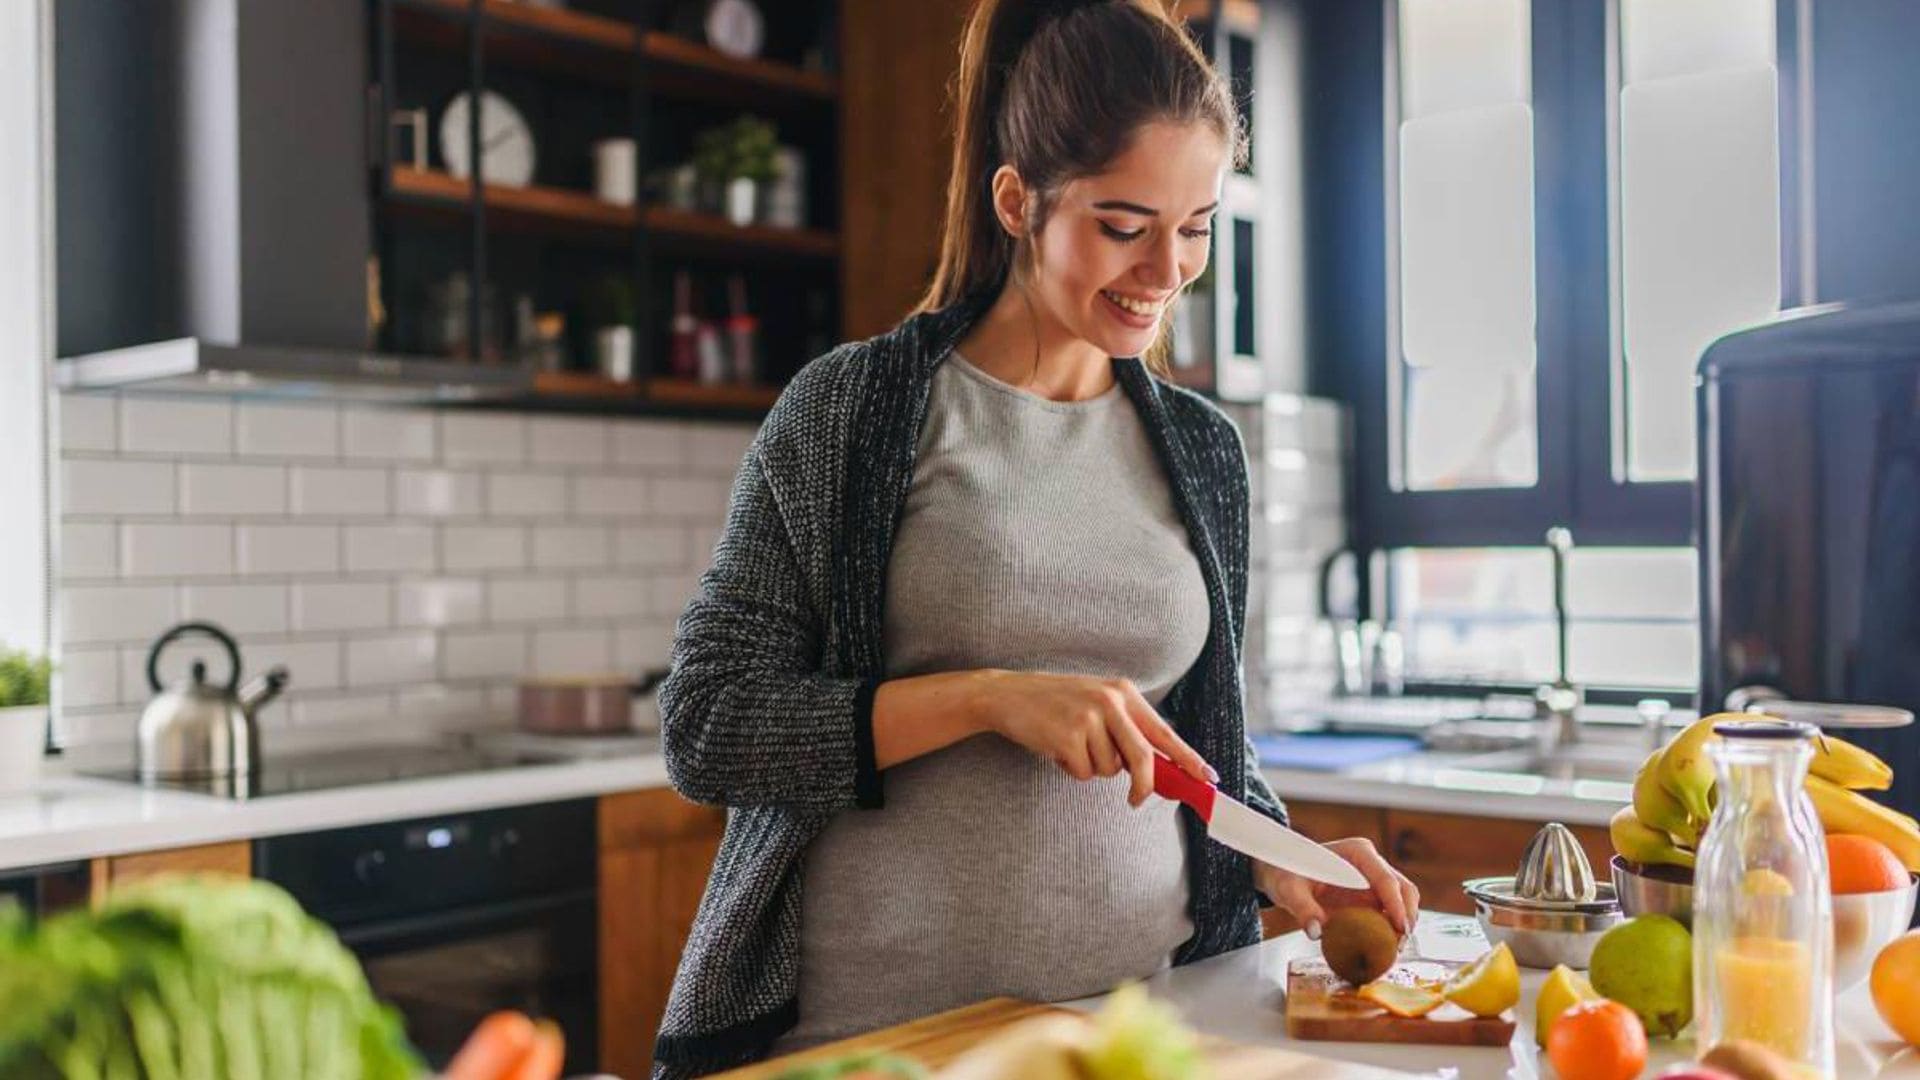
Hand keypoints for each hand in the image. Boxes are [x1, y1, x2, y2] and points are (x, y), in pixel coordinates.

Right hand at [966, 670, 1215, 805]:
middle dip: (1143, 786)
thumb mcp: (1097, 705)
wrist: (1008, 695)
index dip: (1188, 759)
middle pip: (1143, 758)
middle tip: (1137, 801)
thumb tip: (1157, 769)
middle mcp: (1111, 701)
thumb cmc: (1056, 705)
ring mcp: (1089, 717)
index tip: (1207, 779)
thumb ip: (1126, 730)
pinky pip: (1084, 773)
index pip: (1164, 733)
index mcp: (1123, 693)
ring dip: (1092, 768)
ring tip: (1072, 746)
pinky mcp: (1068, 735)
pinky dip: (1072, 770)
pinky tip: (1058, 749)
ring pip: (1109, 770)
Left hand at [1253, 836, 1418, 940]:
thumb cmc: (1286, 873)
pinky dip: (1392, 930)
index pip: (1386, 879)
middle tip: (1400, 944)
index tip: (1400, 928)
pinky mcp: (1372, 897)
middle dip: (1407, 917)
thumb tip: (1317, 932)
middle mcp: (1372, 864)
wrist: (1282, 872)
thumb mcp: (1288, 889)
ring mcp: (1374, 880)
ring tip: (1393, 950)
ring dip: (1403, 925)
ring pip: (1403, 901)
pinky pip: (1390, 913)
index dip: (1397, 905)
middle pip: (1404, 889)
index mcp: (1357, 853)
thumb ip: (1302, 908)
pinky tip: (1384, 947)